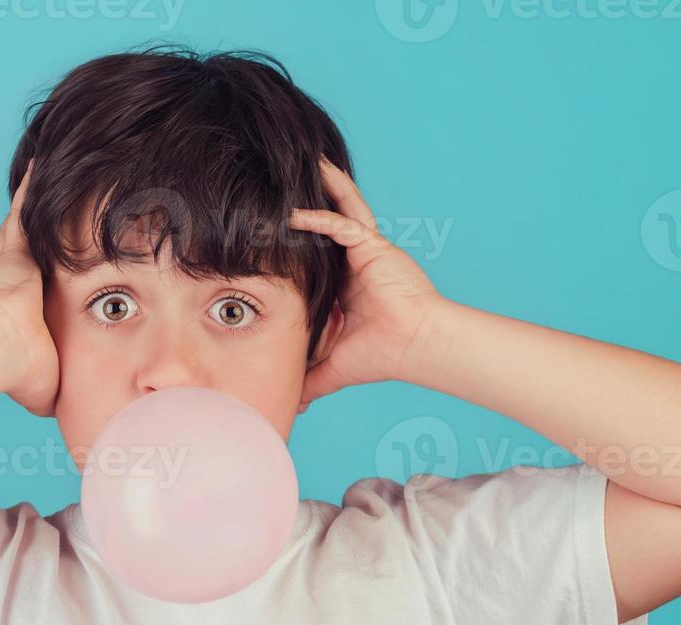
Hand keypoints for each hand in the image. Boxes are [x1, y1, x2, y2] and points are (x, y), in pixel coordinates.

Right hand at [0, 159, 59, 417]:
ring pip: (35, 220)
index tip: (68, 265)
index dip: (54, 270)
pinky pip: (29, 205)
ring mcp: (16, 258)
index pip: (44, 283)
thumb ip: (61, 392)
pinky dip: (34, 183)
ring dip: (45, 198)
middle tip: (66, 202)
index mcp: (24, 307)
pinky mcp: (16, 244)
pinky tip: (44, 158)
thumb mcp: (48, 386)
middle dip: (52, 225)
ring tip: (58, 171)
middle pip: (39, 243)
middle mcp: (18, 277)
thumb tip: (79, 424)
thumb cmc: (22, 372)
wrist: (4, 348)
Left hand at [290, 157, 447, 410]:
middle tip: (279, 184)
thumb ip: (309, 379)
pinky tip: (296, 213)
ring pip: (338, 210)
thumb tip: (289, 404)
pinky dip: (320, 218)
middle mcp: (355, 262)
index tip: (264, 234)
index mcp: (346, 284)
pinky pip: (343, 225)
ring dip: (320, 189)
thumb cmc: (384, 355)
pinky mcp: (374, 247)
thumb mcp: (333, 367)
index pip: (315, 254)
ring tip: (301, 165)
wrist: (416, 347)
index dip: (293, 241)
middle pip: (326, 223)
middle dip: (307, 203)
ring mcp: (366, 251)